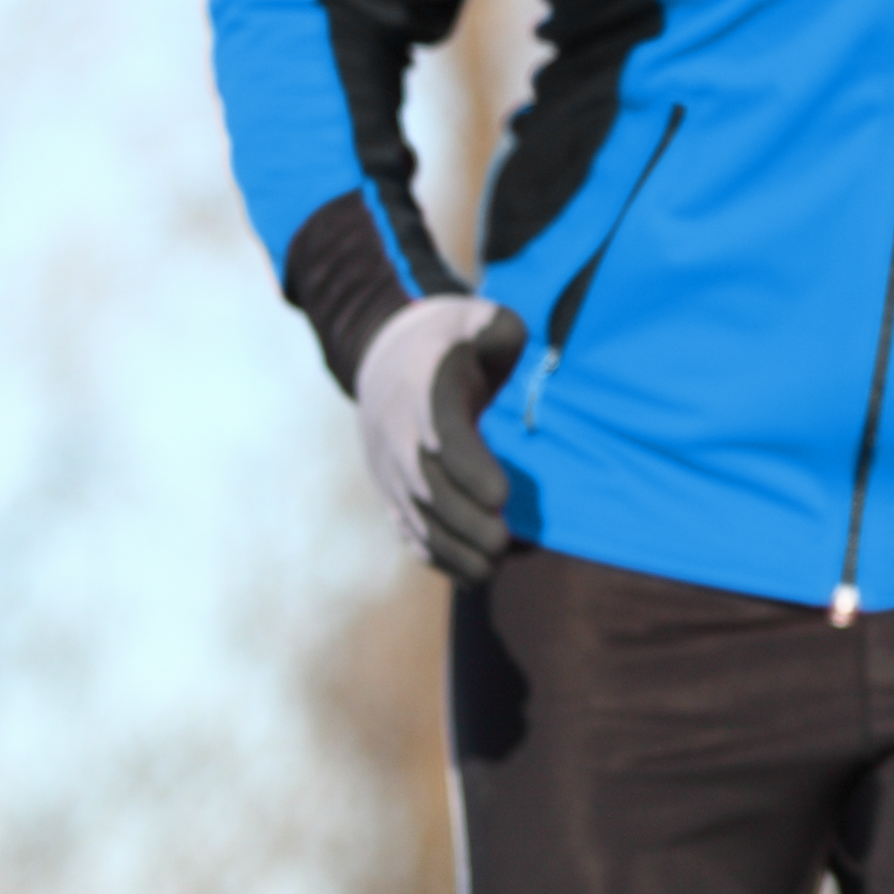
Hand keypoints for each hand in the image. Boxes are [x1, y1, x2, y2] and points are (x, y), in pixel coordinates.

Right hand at [354, 296, 524, 583]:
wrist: (384, 356)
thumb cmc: (449, 340)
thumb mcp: (479, 321)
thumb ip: (500, 331)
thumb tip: (509, 346)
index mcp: (424, 395)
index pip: (443, 438)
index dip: (470, 470)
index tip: (501, 496)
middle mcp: (399, 437)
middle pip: (428, 490)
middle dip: (466, 523)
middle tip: (504, 543)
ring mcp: (391, 468)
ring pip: (416, 519)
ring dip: (454, 550)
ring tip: (493, 565)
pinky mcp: (390, 489)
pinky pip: (407, 530)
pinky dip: (437, 556)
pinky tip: (471, 573)